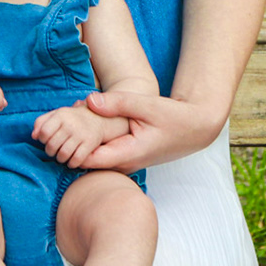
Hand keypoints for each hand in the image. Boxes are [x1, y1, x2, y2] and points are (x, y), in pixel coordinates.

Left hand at [31, 101, 116, 167]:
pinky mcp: (90, 143)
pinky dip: (71, 164)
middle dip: (50, 151)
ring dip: (60, 159)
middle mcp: (70, 124)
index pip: (44, 132)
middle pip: (52, 145)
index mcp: (60, 115)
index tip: (46, 140)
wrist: (95, 118)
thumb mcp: (55, 115)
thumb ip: (41, 123)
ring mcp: (81, 134)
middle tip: (53, 151)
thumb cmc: (69, 119)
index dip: (42, 140)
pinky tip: (71, 161)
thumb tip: (34, 136)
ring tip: (61, 156)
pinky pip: (77, 159)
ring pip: (63, 154)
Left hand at [79, 90, 225, 170]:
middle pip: (85, 158)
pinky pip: (103, 152)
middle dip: (74, 138)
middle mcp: (124, 165)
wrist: (195, 128)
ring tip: (80, 110)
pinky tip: (93, 116)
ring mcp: (125, 164)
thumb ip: (117, 103)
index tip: (70, 120)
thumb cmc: (173, 117)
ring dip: (84, 137)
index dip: (72, 142)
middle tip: (71, 111)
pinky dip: (94, 137)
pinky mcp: (126, 158)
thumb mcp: (146, 105)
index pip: (86, 159)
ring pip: (93, 156)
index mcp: (127, 155)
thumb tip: (89, 101)